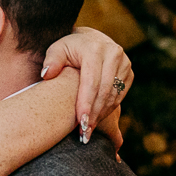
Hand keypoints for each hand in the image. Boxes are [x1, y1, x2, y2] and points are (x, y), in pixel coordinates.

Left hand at [40, 26, 132, 144]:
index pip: (91, 82)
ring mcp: (124, 63)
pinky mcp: (129, 72)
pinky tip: (96, 120)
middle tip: (84, 134)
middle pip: (104, 92)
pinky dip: (108, 110)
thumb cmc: (69, 49)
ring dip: (101, 115)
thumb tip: (47, 74)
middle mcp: (113, 53)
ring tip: (88, 131)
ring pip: (113, 96)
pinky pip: (120, 96)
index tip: (80, 123)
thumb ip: (51, 61)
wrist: (90, 40)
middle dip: (94, 115)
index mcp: (95, 49)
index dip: (86, 104)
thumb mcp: (57, 49)